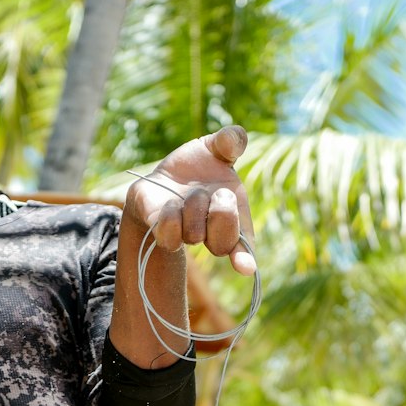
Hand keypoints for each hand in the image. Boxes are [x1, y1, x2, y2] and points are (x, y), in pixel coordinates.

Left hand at [124, 125, 255, 274]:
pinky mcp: (162, 233)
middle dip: (223, 213)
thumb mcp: (214, 147)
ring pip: (196, 233)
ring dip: (195, 205)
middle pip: (223, 242)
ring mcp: (186, 235)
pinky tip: (170, 204)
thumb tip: (235, 138)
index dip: (245, 257)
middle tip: (215, 193)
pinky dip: (171, 216)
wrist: (160, 177)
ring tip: (188, 193)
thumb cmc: (195, 166)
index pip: (244, 245)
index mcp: (233, 216)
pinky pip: (169, 234)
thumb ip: (229, 141)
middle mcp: (210, 233)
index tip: (245, 267)